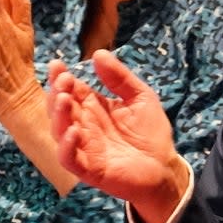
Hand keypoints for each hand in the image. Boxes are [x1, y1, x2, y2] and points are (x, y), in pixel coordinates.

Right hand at [51, 51, 187, 222]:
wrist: (165, 167)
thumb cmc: (150, 133)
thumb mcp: (140, 97)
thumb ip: (120, 78)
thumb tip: (99, 53)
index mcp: (92, 107)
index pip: (70, 90)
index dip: (60, 77)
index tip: (58, 64)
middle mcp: (83, 126)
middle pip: (60, 108)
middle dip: (57, 92)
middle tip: (64, 80)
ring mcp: (84, 147)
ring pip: (59, 131)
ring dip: (58, 115)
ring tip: (64, 99)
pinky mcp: (89, 169)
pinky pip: (69, 159)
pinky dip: (66, 146)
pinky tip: (74, 131)